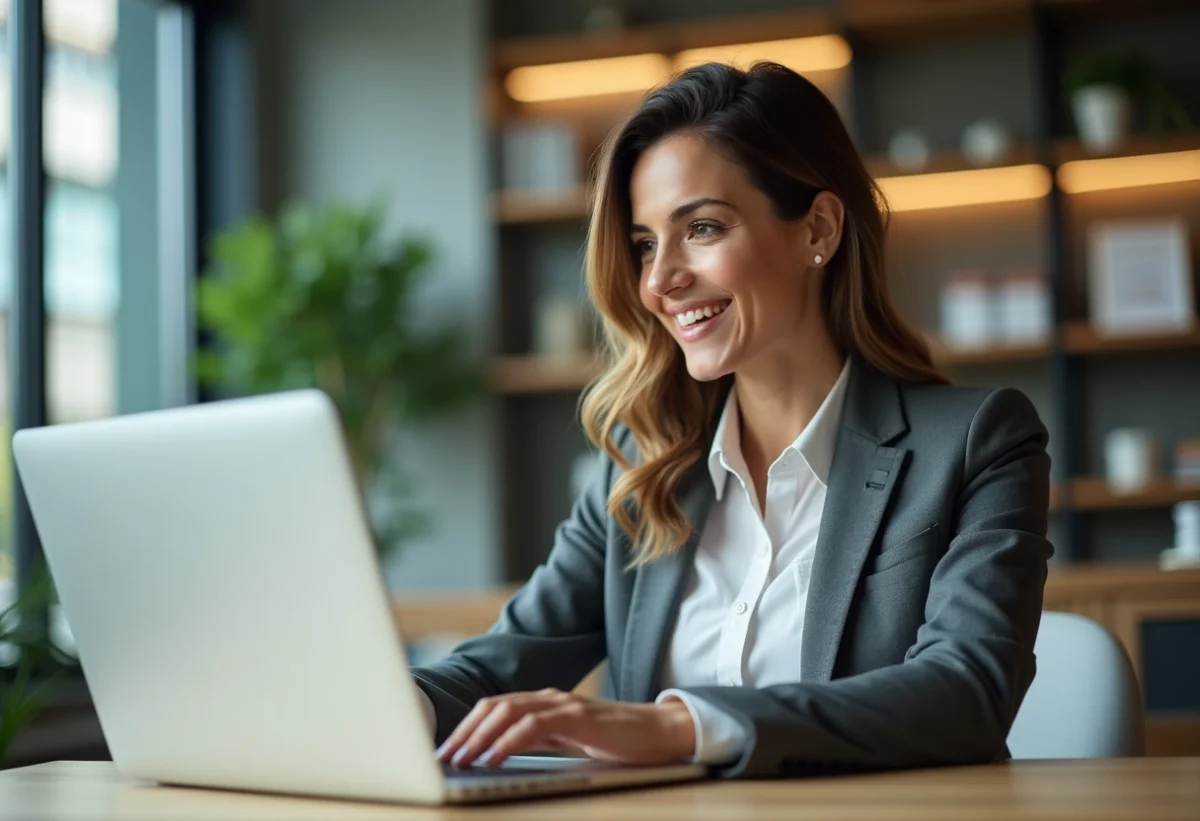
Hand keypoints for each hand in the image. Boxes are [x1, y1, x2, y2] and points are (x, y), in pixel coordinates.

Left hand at [435, 688, 695, 767]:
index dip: (466, 727)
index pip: (494, 708)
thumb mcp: (569, 740)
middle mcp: (550, 697)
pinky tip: (493, 757)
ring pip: (508, 712)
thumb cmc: (617, 742)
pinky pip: (533, 725)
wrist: (662, 733)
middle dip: (464, 732)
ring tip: (460, 759)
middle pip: (493, 706)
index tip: (446, 750)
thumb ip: (539, 739)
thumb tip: (499, 755)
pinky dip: (508, 741)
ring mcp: (564, 704)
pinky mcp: (578, 716)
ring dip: (479, 737)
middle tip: (442, 757)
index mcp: (544, 702)